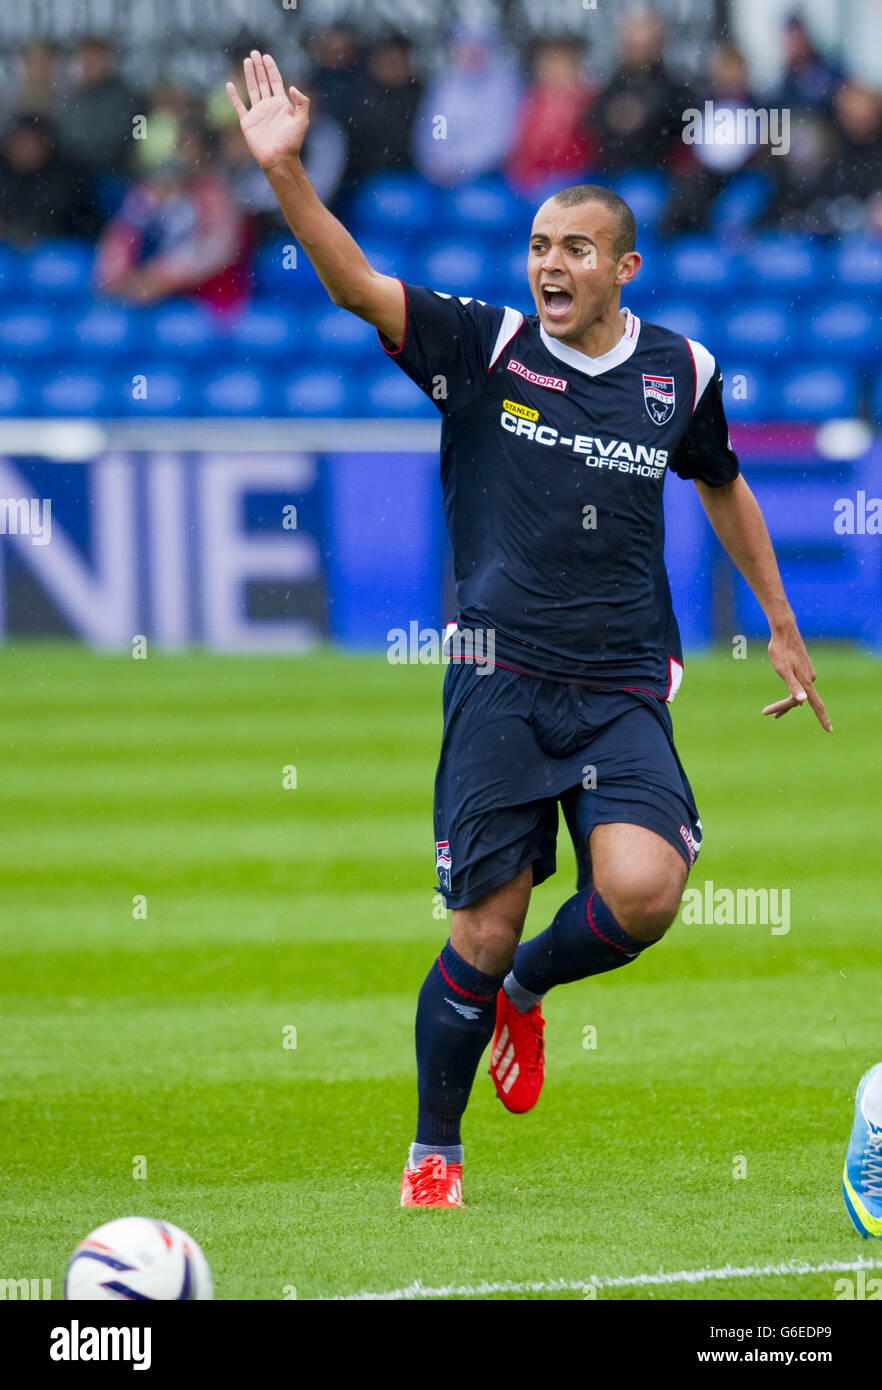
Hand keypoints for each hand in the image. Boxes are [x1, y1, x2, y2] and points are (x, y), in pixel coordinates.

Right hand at [226, 51, 309, 171]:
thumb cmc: (292, 142)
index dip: (271, 69)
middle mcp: (269, 106)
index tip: (267, 57)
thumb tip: (291, 87)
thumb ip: (301, 102)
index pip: (275, 81)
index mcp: (281, 104)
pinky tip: (230, 85)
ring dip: (249, 75)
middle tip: (254, 53)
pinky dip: (233, 96)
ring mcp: (257, 113)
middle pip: (263, 82)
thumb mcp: (302, 120)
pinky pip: (239, 106)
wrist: (279, 159)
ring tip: (247, 61)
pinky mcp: (247, 122)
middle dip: (259, 67)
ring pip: (252, 89)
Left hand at [763, 623, 831, 730]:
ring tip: (772, 712)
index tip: (829, 730)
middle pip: (799, 700)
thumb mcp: (783, 670)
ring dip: (786, 702)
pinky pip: (798, 684)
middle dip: (784, 708)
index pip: (816, 705)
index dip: (822, 718)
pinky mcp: (803, 667)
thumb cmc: (780, 650)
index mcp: (805, 682)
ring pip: (798, 692)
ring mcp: (807, 672)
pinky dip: (791, 692)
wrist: (784, 631)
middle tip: (766, 713)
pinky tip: (789, 692)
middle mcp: (809, 678)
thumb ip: (793, 686)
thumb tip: (802, 701)